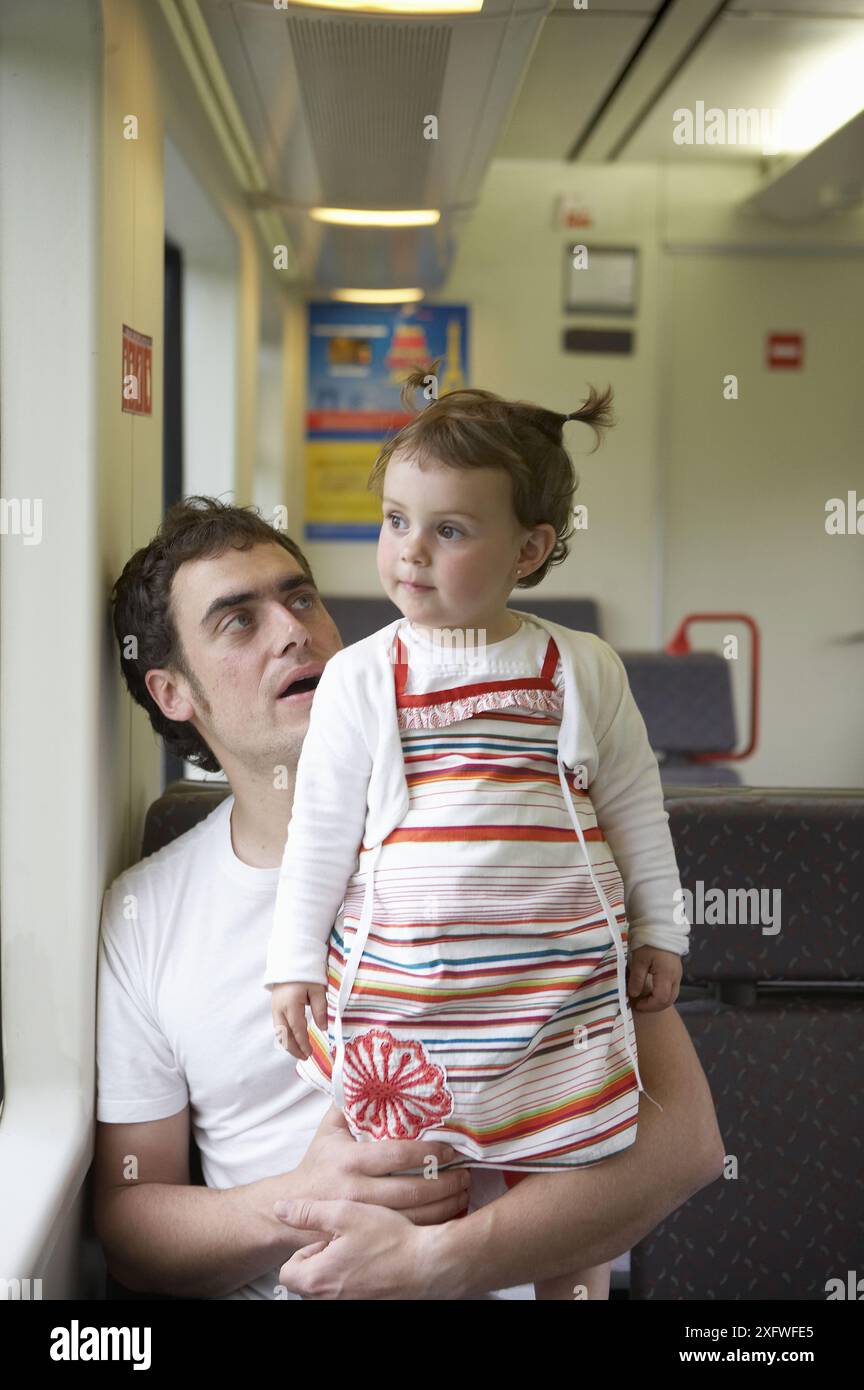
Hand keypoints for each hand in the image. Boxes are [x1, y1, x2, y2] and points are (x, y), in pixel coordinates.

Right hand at [271, 980, 326, 1058]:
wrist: (290, 960)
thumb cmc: (306, 973)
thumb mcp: (317, 989)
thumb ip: (320, 1009)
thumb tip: (323, 1028)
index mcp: (291, 1004)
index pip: (297, 1029)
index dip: (303, 1043)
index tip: (310, 1053)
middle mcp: (279, 1009)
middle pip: (284, 1035)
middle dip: (293, 1049)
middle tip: (304, 1058)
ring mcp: (275, 1008)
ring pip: (279, 1032)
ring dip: (288, 1044)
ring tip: (299, 1052)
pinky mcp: (274, 1007)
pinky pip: (278, 1026)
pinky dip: (285, 1036)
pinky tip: (293, 1040)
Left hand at [274, 1198, 434, 1299]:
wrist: (429, 1264)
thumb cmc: (389, 1239)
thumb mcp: (345, 1214)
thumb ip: (308, 1212)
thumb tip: (280, 1209)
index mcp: (316, 1280)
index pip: (287, 1272)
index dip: (305, 1252)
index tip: (327, 1239)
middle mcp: (328, 1302)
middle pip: (307, 1282)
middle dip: (321, 1262)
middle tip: (346, 1243)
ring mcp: (350, 1307)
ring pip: (328, 1290)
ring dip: (338, 1272)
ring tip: (362, 1252)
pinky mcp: (368, 1307)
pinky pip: (349, 1295)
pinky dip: (356, 1282)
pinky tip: (374, 1265)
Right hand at [284, 1105, 470, 1227]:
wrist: (291, 1206)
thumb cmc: (318, 1162)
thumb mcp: (329, 1129)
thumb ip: (350, 1101)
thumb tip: (371, 1069)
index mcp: (350, 1160)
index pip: (398, 1154)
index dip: (429, 1151)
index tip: (451, 1148)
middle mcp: (357, 1191)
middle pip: (412, 1190)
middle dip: (446, 1182)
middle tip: (468, 1173)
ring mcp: (363, 1218)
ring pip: (414, 1216)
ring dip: (445, 1205)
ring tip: (465, 1191)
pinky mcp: (367, 1236)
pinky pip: (407, 1233)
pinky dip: (433, 1225)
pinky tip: (449, 1213)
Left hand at [626, 946, 681, 1011]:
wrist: (661, 927)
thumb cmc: (649, 942)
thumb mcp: (639, 960)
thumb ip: (637, 979)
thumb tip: (634, 994)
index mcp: (666, 975)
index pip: (661, 999)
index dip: (649, 1005)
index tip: (637, 1004)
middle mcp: (675, 977)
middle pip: (669, 1000)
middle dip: (654, 1006)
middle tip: (640, 1004)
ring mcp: (677, 974)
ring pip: (672, 995)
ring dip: (659, 1001)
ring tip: (644, 998)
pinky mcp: (676, 971)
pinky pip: (671, 988)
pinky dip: (662, 994)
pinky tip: (651, 990)